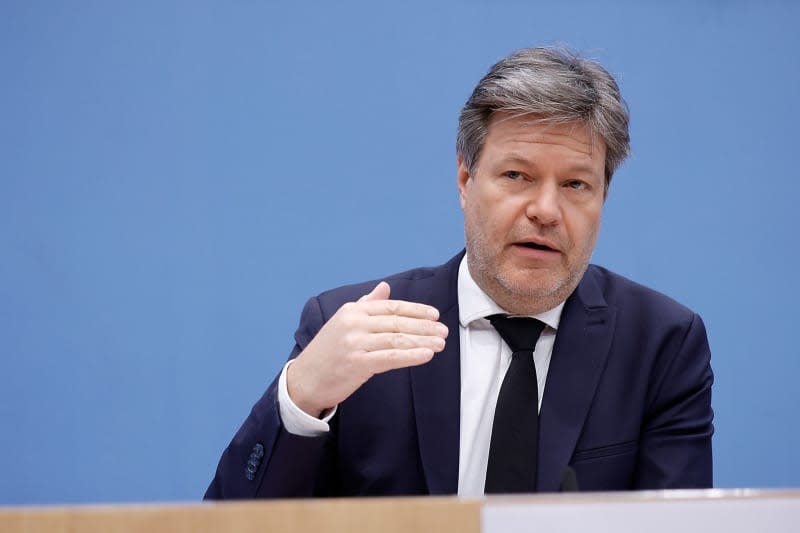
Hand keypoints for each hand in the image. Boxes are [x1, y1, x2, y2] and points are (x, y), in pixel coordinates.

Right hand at [287, 281, 448, 417]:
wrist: (306, 379)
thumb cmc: (328, 352)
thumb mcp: (344, 321)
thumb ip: (367, 304)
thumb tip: (385, 287)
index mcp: (352, 311)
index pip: (391, 307)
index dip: (415, 310)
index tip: (434, 315)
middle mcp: (354, 323)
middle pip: (397, 323)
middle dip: (424, 327)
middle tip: (444, 331)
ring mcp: (355, 343)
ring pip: (397, 339)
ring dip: (422, 341)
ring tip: (440, 344)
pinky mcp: (357, 363)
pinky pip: (391, 357)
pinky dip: (411, 356)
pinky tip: (426, 355)